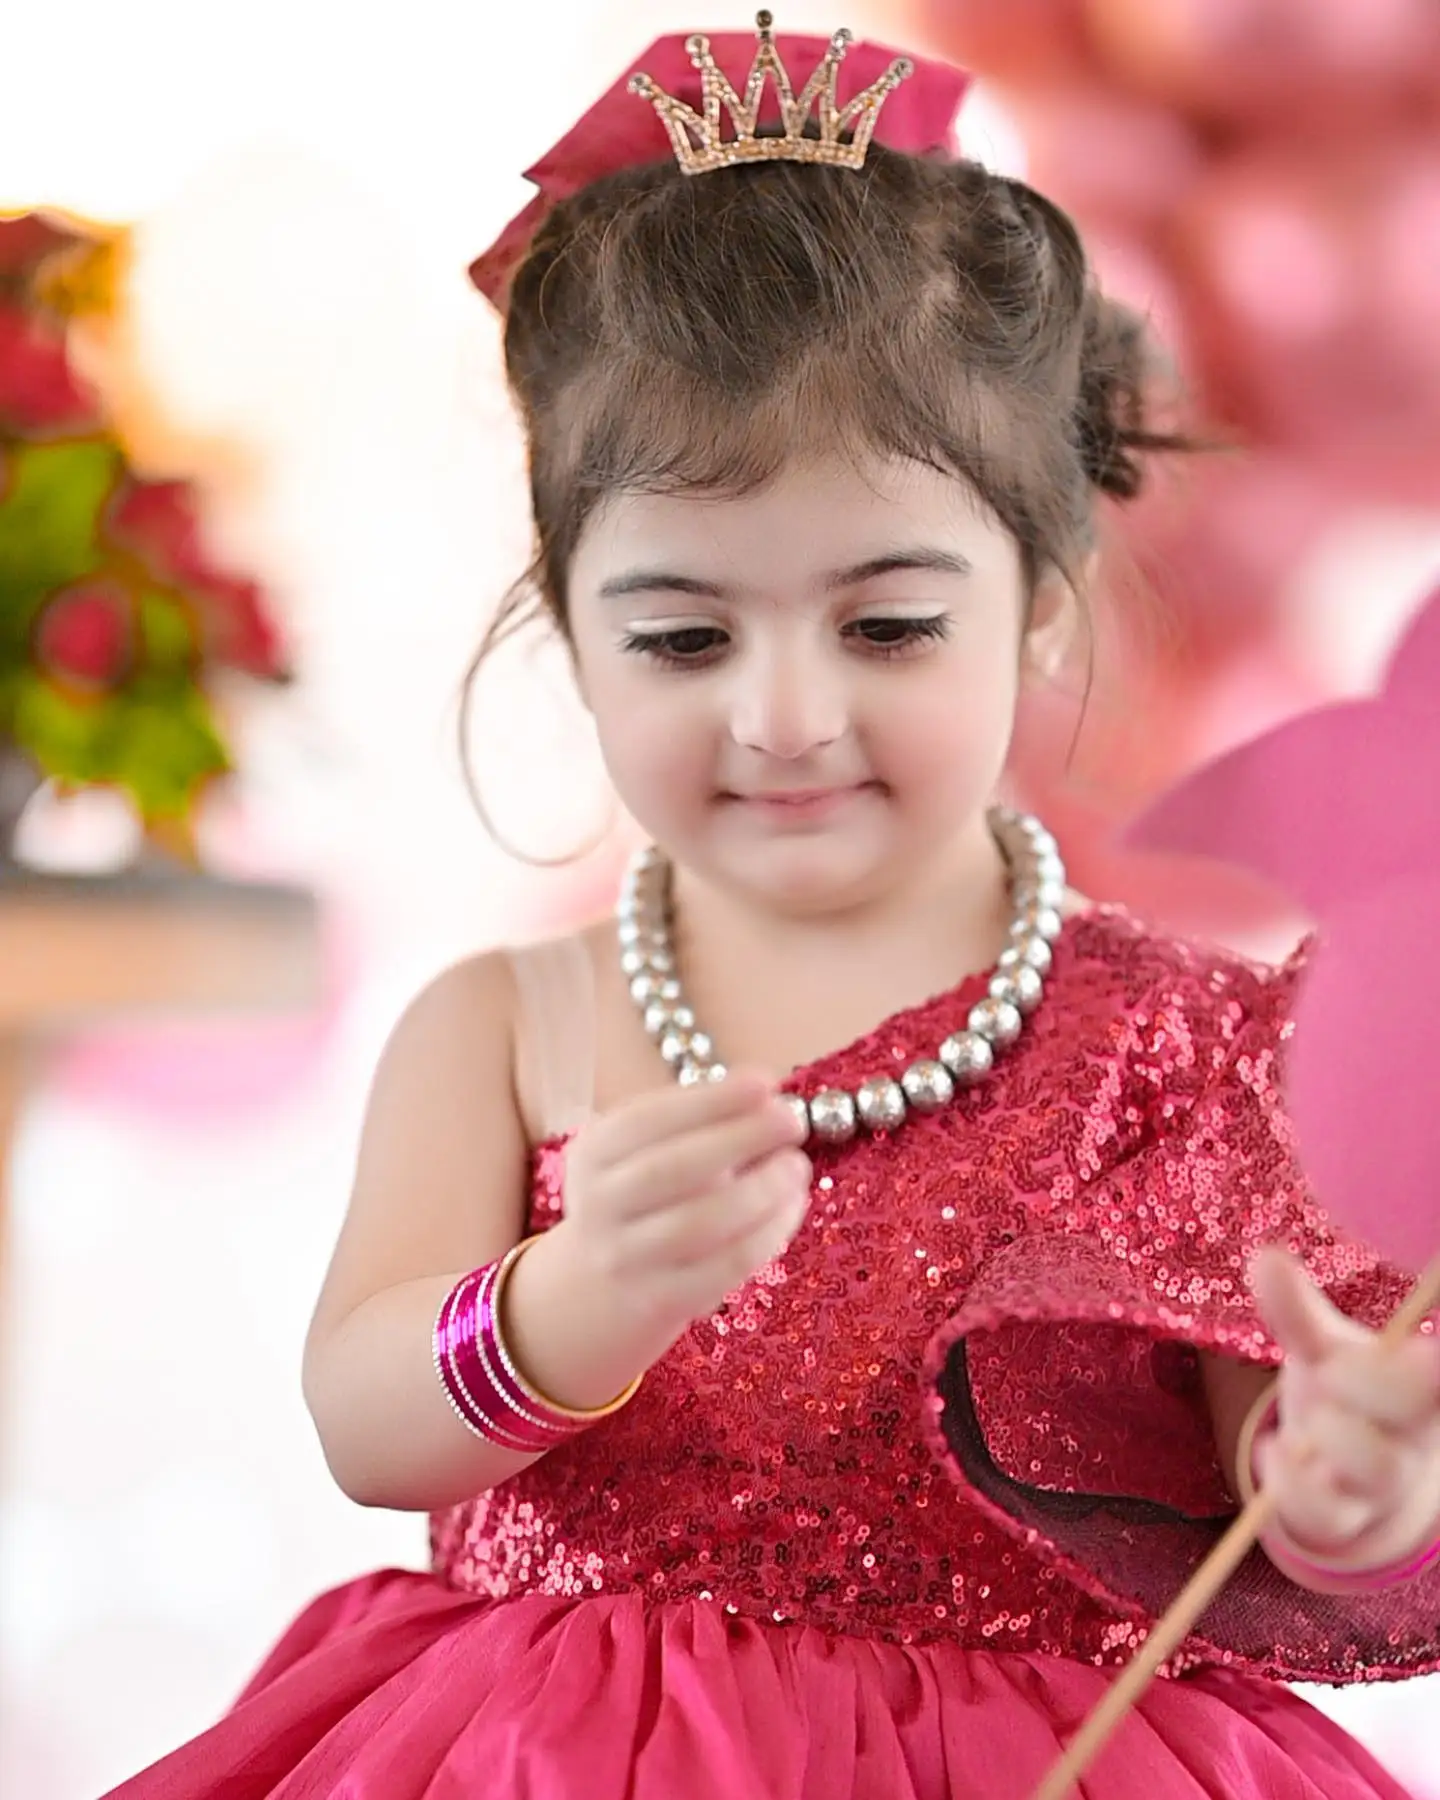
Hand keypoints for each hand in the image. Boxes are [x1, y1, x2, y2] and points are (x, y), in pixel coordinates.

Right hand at [560, 1071, 811, 1340]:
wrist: (602, 1283)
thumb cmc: (645, 1197)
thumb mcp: (648, 1150)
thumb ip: (697, 1121)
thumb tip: (766, 1093)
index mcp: (593, 1153)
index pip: (649, 1119)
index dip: (711, 1100)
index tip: (766, 1083)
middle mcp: (598, 1205)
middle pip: (672, 1168)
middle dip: (741, 1138)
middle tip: (792, 1121)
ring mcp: (624, 1258)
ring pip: (700, 1223)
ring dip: (761, 1190)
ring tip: (796, 1166)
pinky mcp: (659, 1300)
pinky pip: (723, 1267)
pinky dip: (767, 1233)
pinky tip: (791, 1207)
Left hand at [1250, 1246, 1439, 1572]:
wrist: (1338, 1474)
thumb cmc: (1342, 1394)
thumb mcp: (1322, 1350)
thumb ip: (1297, 1310)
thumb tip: (1266, 1257)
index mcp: (1422, 1386)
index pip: (1436, 1374)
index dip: (1430, 1365)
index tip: (1415, 1346)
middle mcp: (1413, 1437)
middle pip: (1412, 1411)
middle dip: (1367, 1383)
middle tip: (1332, 1371)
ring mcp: (1382, 1484)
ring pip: (1376, 1466)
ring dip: (1331, 1434)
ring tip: (1310, 1420)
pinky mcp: (1346, 1520)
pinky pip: (1327, 1512)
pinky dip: (1288, 1477)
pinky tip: (1275, 1450)